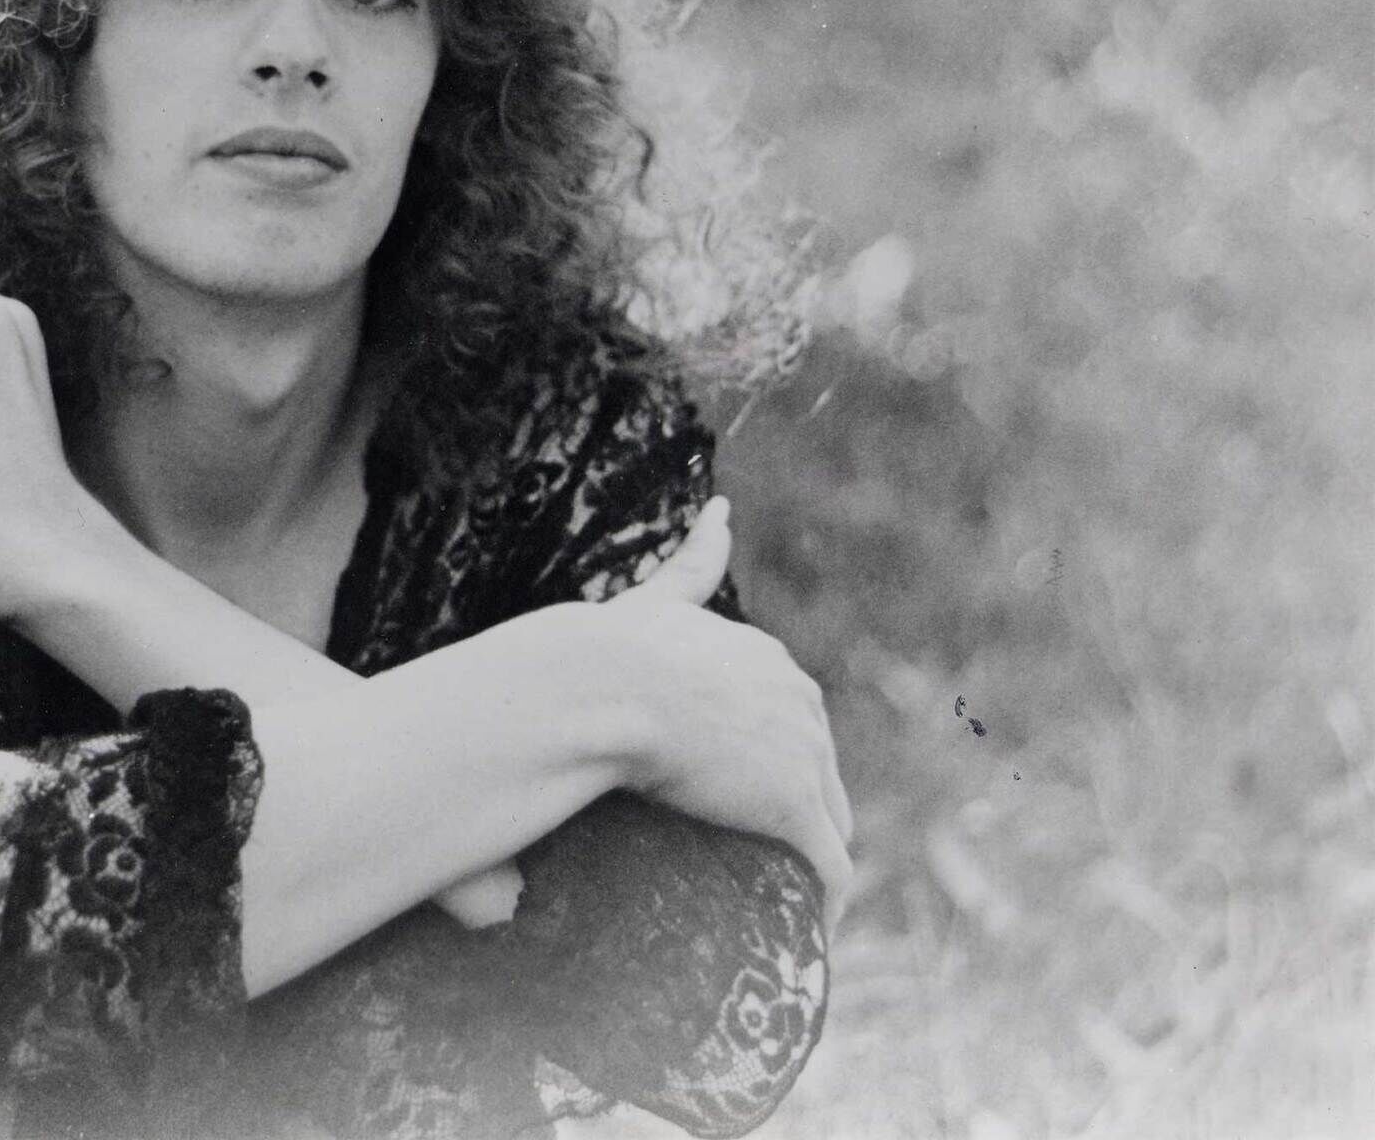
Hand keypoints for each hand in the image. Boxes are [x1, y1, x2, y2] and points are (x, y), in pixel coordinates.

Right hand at [599, 499, 854, 923]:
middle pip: (819, 771)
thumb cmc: (613, 647)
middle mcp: (801, 701)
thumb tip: (723, 505)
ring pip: (829, 820)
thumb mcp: (662, 597)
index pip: (794, 720)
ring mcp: (802, 754)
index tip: (748, 793)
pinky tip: (808, 927)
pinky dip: (819, 897)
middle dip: (800, 810)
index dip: (773, 759)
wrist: (604, 683)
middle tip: (762, 853)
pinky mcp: (794, 806)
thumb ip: (694, 558)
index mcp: (770, 661)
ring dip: (810, 857)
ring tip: (783, 893)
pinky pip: (825, 868)